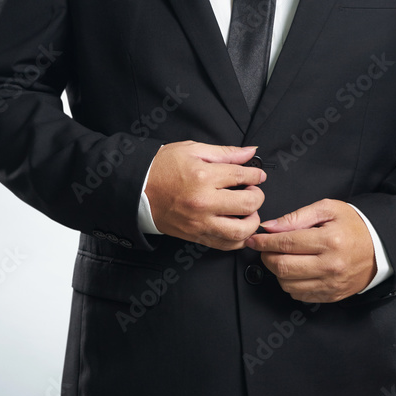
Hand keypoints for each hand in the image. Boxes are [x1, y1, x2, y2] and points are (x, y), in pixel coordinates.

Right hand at [145, 141, 266, 249]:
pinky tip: (238, 227)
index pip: (243, 176)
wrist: (137, 189)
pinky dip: (238, 239)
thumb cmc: (162, 167)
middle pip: (248, 204)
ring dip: (252, 222)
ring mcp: (200, 222)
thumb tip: (251, 152)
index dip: (256, 175)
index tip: (257, 175)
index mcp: (204, 176)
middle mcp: (204, 201)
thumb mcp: (193, 150)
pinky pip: (225, 245)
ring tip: (248, 212)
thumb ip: (225, 153)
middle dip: (258, 196)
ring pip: (240, 231)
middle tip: (252, 191)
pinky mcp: (196, 235)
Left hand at [247, 199, 375, 302]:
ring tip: (283, 258)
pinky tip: (296, 271)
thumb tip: (271, 227)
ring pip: (288, 284)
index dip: (264, 241)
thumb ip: (297, 216)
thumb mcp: (328, 209)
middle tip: (266, 249)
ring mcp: (330, 283)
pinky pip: (299, 295)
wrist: (380, 248)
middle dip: (267, 257)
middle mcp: (330, 265)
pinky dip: (291, 284)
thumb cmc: (354, 226)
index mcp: (329, 240)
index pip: (286, 243)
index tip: (254, 239)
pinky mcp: (331, 295)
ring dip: (278, 272)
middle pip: (283, 267)